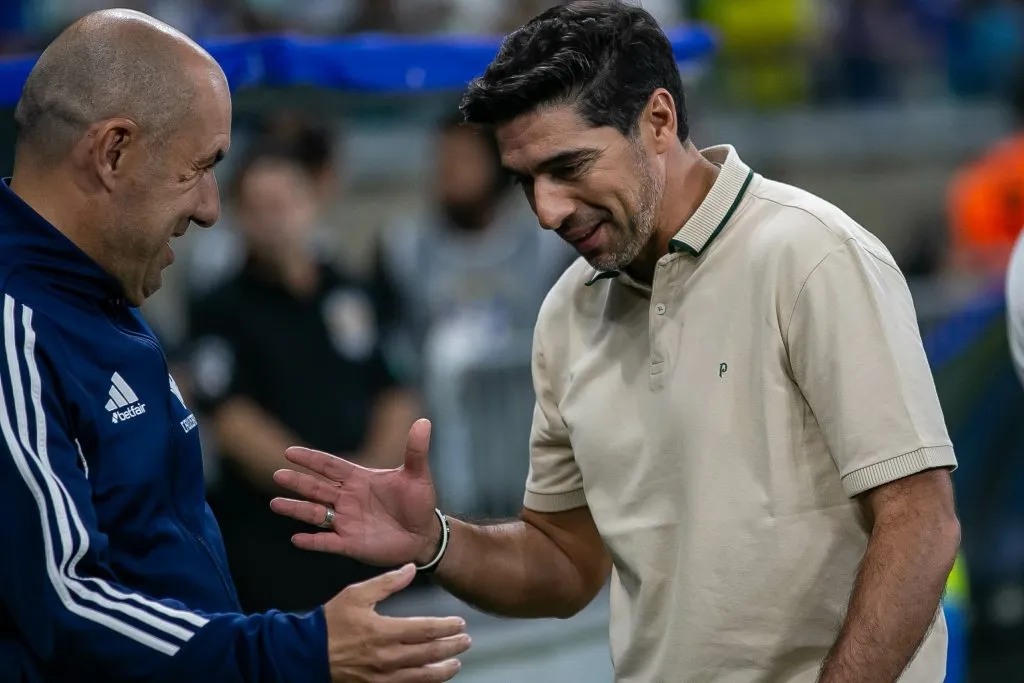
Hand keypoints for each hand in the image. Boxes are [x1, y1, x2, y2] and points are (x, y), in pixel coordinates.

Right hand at [270, 419, 441, 566]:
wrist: (423, 535)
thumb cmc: (419, 503)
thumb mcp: (418, 476)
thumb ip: (416, 450)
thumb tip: (424, 421)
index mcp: (359, 479)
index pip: (330, 466)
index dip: (311, 459)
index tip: (290, 453)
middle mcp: (347, 499)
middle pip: (317, 488)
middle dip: (298, 482)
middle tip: (278, 475)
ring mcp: (347, 521)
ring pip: (316, 514)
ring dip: (297, 509)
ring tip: (275, 504)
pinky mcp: (350, 543)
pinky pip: (327, 542)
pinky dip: (312, 541)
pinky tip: (296, 538)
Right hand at [325, 564, 469, 681]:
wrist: (305, 654)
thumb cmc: (330, 623)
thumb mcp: (356, 594)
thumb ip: (386, 582)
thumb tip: (410, 569)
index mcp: (383, 631)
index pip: (425, 630)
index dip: (446, 627)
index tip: (460, 623)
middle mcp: (387, 657)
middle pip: (429, 653)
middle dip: (451, 647)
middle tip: (465, 641)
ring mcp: (382, 676)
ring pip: (421, 676)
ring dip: (443, 669)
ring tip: (456, 663)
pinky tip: (431, 677)